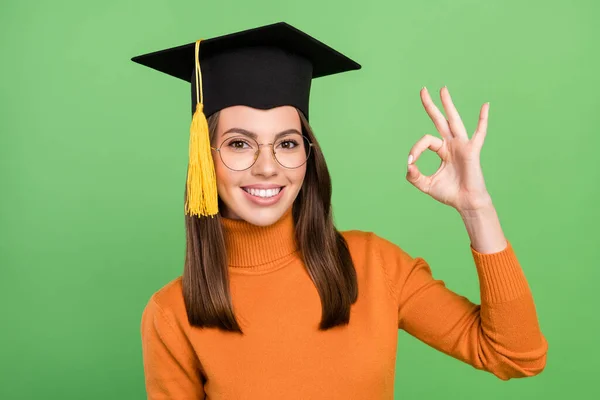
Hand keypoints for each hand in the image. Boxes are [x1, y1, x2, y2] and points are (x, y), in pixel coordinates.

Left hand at [406, 86, 492, 212]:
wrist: (466, 203)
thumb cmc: (449, 194)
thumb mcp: (426, 185)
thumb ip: (414, 176)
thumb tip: (408, 165)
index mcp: (442, 150)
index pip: (425, 141)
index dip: (415, 149)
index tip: (411, 163)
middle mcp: (452, 144)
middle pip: (440, 120)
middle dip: (431, 106)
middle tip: (422, 89)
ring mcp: (462, 146)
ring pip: (454, 121)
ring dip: (448, 105)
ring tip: (442, 89)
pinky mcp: (472, 151)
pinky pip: (479, 133)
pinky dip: (482, 120)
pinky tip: (485, 105)